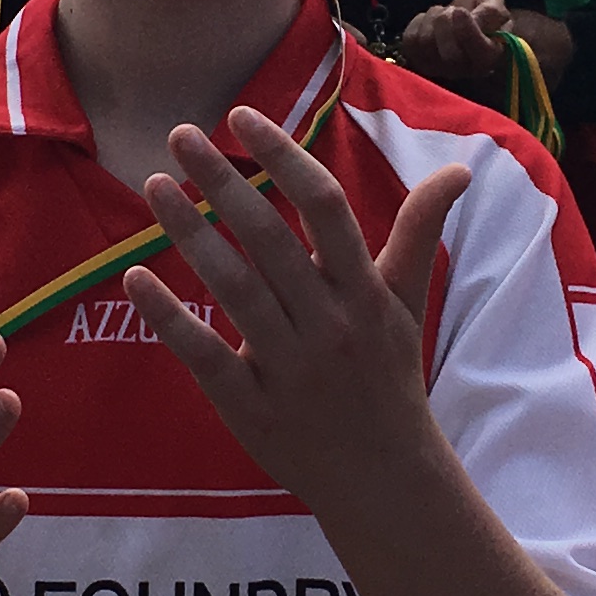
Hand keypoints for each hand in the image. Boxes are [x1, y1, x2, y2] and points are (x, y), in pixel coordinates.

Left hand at [127, 108, 464, 514]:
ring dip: (191, 233)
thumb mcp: (408, 304)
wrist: (384, 478)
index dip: (282, 156)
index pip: (324, 207)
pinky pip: (204, 355)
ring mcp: (289, 368)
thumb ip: (419, 232)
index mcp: (366, 293)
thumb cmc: (390, 379)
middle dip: (223, 181)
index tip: (241, 117)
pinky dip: (168, 317)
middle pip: (271, 240)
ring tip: (153, 186)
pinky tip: (137, 277)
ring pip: (234, 289)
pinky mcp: (251, 407)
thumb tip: (458, 169)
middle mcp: (329, 324)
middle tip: (180, 135)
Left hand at [396, 0, 511, 91]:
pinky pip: (410, 40)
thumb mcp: (496, 5)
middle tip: (454, 10)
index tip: (461, 11)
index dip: (467, 31)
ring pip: (426, 43)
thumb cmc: (484, 14)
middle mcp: (464, 71)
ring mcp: (439, 69)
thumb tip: (470, 18)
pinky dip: (418, 22)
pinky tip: (430, 21)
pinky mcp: (419, 61)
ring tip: (444, 13)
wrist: (466, 19)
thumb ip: (490, 12)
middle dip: (447, 22)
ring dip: (433, 18)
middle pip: (449, 54)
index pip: (480, 55)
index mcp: (489, 59)